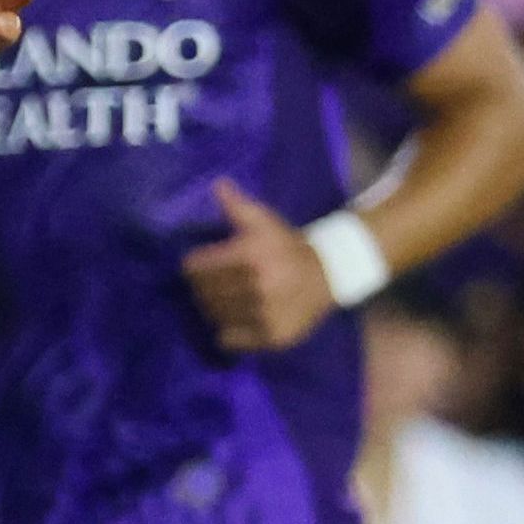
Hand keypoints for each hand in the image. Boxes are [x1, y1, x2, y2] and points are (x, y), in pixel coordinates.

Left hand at [181, 179, 342, 352]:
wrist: (329, 273)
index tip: (199, 265)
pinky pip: (230, 339)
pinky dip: (227, 331)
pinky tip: (237, 317)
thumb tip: (217, 184)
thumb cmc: (287, 245)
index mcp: (251, 256)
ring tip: (224, 299)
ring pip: (214, 316)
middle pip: (202, 293)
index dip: (193, 265)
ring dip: (213, 308)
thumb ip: (237, 206)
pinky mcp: (272, 337)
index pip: (196, 268)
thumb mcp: (264, 221)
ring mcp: (265, 315)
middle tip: (211, 283)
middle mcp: (257, 287)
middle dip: (202, 287)